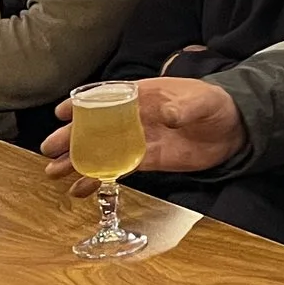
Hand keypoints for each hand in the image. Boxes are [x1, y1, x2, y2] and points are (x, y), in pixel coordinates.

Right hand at [40, 76, 242, 194]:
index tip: (61, 112)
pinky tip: (79, 189)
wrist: (234, 129)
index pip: (107, 96)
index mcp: (144, 95)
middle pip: (97, 126)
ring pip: (101, 150)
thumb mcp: (202, 101)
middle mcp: (134, 117)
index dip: (84, 103)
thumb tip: (166, 113)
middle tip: (49, 149)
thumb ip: (184, 107)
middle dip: (72, 137)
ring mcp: (138, 139)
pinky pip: (116, 169)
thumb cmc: (215, 104)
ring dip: (77, 160)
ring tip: (53, 172)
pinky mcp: (146, 160)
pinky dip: (98, 178)